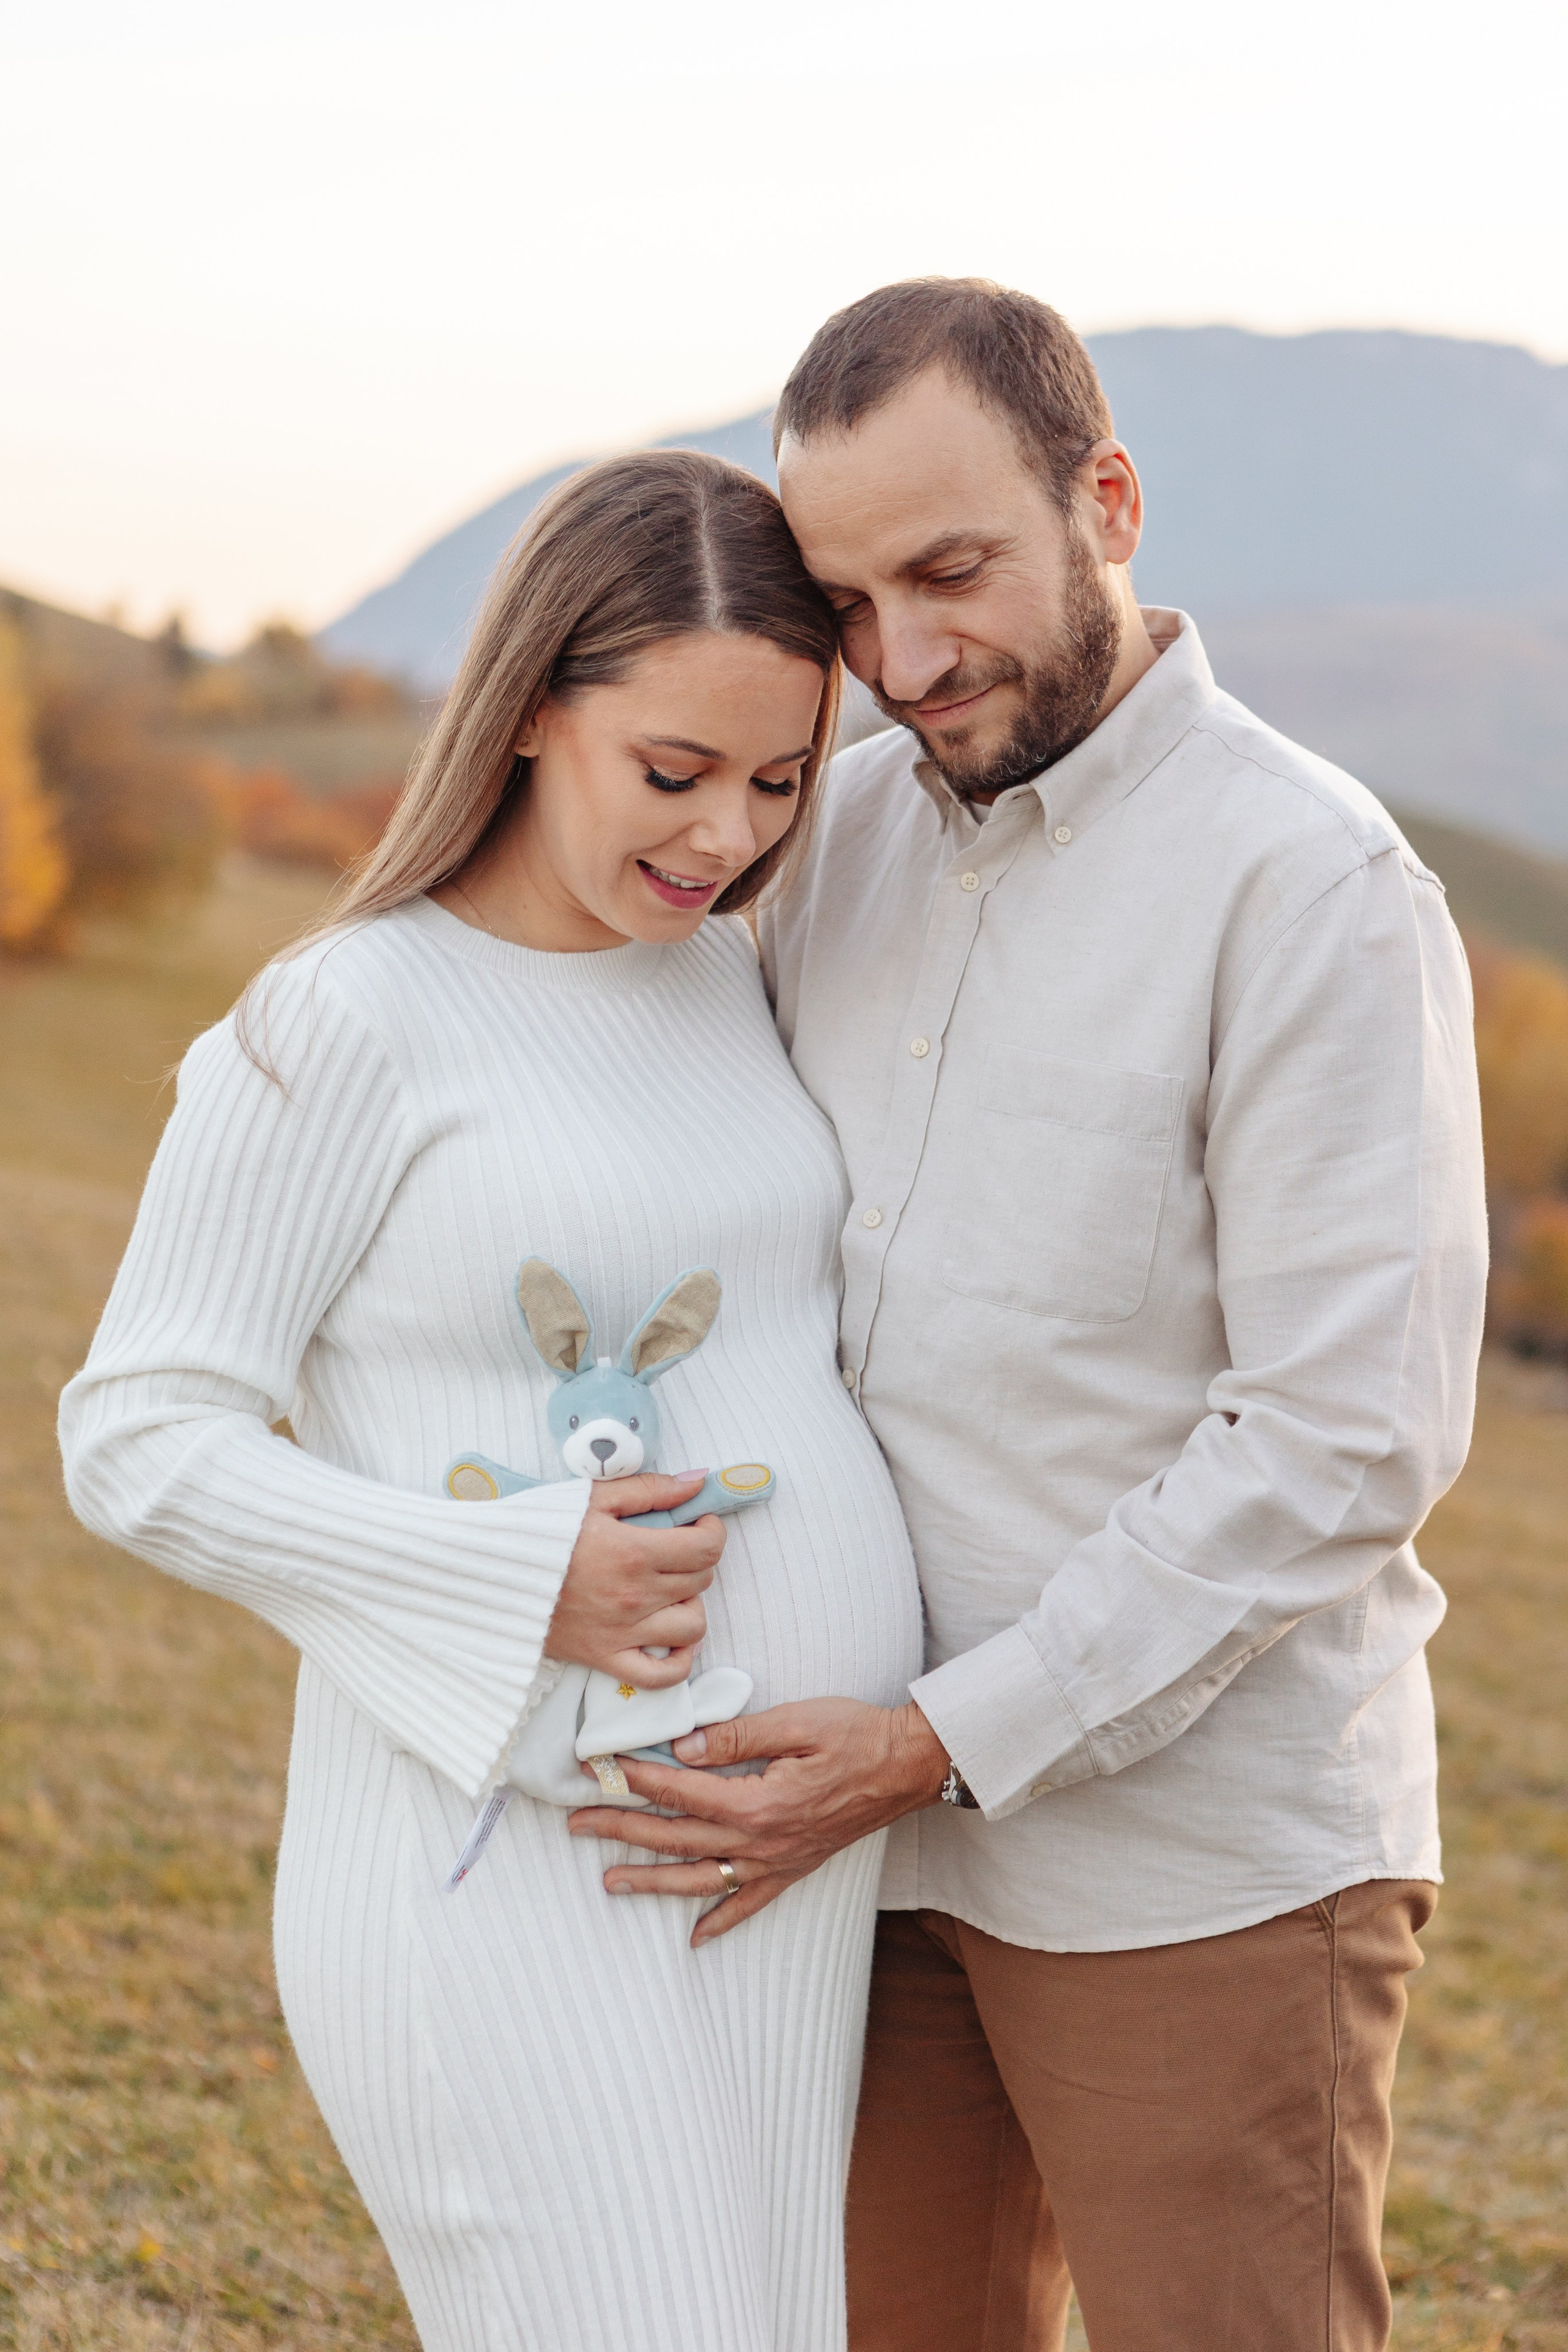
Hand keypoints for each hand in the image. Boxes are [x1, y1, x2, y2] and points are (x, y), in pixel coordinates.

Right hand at [546, 1471, 723, 1689]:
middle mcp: (634, 1596)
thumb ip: (649, 1489)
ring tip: (668, 1589)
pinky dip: (678, 1660)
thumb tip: (697, 1482)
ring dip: (690, 1604)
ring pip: (693, 1627)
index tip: (697, 1523)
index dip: (712, 1531)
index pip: (707, 1548)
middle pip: (701, 1581)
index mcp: (634, 1552)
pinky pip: (662, 1675)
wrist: (485, 1574)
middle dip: (696, 1560)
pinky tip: (669, 1636)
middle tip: (673, 1548)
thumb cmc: (536, 1531)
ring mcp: (622, 1633)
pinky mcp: (604, 1659)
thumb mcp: (591, 1497)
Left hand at [568, 1697, 951, 1943]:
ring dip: (652, 1881)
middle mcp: (762, 1840)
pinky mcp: (795, 1868)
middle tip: (578, 1822)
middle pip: (678, 1837)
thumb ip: (736, 1737)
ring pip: (702, 1878)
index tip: (600, 1767)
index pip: (681, 1789)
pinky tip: (695, 1937)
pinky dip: (721, 1921)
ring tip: (609, 1881)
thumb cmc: (856, 1734)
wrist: (908, 1765)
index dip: (636, 1777)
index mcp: (758, 1801)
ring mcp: (778, 1860)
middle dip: (623, 1829)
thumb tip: (684, 1748)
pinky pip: (750, 1903)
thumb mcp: (796, 1721)